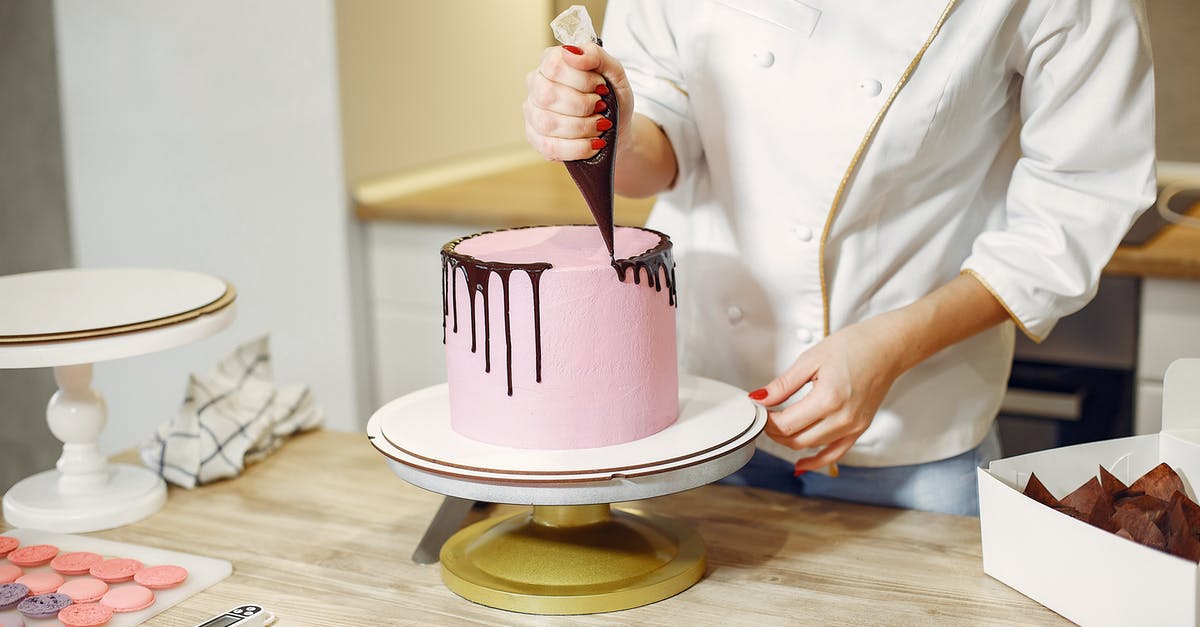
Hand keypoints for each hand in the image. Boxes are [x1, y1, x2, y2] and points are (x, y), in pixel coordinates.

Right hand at [524, 43, 633, 160]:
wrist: (617, 129)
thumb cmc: (612, 98)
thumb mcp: (614, 73)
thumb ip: (596, 55)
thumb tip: (571, 52)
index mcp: (551, 62)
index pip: (554, 65)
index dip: (582, 79)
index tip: (601, 87)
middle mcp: (536, 85)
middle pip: (548, 94)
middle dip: (582, 105)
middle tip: (601, 107)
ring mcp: (532, 113)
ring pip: (548, 123)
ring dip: (582, 127)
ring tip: (600, 125)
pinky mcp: (536, 139)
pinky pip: (550, 146)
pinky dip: (578, 147)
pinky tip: (593, 144)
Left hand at [752, 315, 908, 473]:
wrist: (887, 347)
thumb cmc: (854, 346)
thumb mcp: (810, 359)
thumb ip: (783, 384)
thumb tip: (761, 398)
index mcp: (828, 399)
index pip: (787, 424)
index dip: (767, 421)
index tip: (760, 411)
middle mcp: (843, 418)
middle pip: (797, 439)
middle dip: (775, 432)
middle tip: (766, 417)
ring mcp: (853, 427)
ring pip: (812, 447)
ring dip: (791, 441)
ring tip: (779, 428)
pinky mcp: (859, 429)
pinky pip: (835, 453)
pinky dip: (816, 461)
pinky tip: (801, 463)